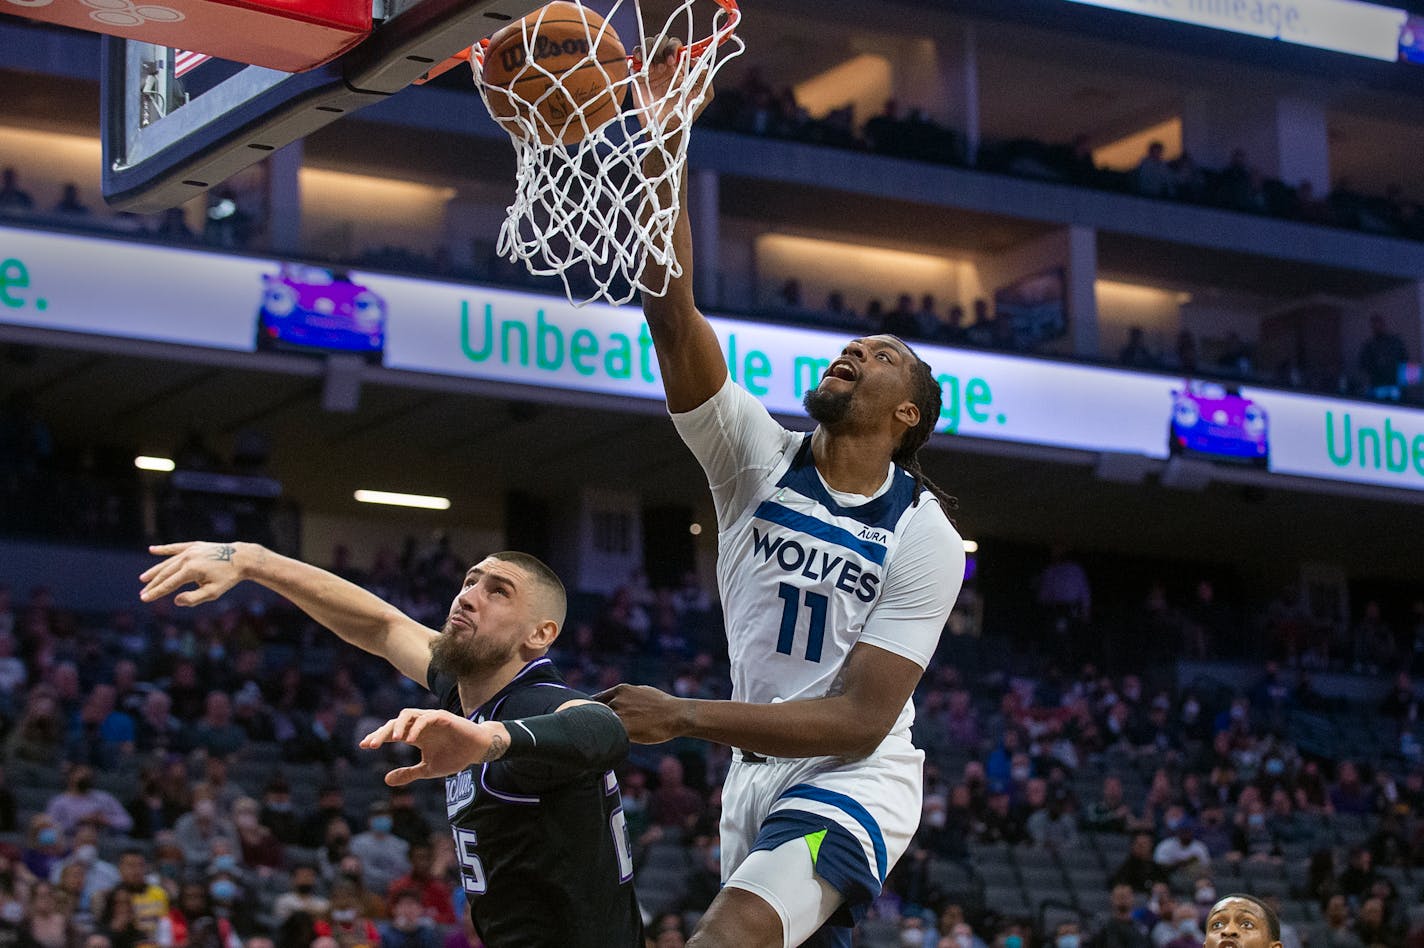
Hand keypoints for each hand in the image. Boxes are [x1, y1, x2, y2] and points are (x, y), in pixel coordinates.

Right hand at [139, 541, 251, 605]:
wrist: (241, 558)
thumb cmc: (228, 578)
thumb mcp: (213, 592)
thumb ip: (194, 598)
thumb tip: (175, 600)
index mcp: (191, 570)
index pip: (168, 584)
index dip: (156, 592)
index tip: (143, 599)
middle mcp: (188, 558)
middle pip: (165, 574)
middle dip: (153, 585)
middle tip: (143, 593)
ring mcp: (190, 550)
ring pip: (168, 562)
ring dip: (155, 571)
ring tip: (143, 579)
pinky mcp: (194, 545)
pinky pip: (176, 548)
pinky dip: (164, 549)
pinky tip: (152, 549)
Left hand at [360, 709, 508, 785]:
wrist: (477, 750)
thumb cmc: (454, 756)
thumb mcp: (427, 769)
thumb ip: (408, 773)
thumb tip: (386, 780)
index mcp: (415, 735)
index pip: (392, 732)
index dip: (377, 737)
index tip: (363, 745)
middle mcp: (420, 725)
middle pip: (395, 722)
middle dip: (381, 732)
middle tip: (370, 745)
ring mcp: (431, 719)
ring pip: (408, 714)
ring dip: (397, 725)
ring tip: (391, 739)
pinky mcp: (443, 717)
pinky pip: (427, 718)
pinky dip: (416, 727)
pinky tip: (409, 739)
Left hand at [593, 683, 689, 743]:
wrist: (676, 715)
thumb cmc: (662, 704)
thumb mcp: (642, 691)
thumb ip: (626, 695)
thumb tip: (618, 699)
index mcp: (621, 690)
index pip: (595, 699)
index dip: (590, 710)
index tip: (586, 718)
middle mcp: (617, 700)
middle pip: (594, 712)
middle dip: (591, 722)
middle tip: (586, 733)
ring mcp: (620, 714)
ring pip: (601, 725)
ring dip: (598, 733)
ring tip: (594, 743)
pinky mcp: (624, 729)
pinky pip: (610, 736)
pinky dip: (606, 741)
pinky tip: (605, 748)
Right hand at [633, 38, 714, 128]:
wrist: (666, 128)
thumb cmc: (685, 114)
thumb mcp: (702, 95)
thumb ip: (704, 76)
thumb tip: (696, 58)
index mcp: (680, 66)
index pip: (677, 46)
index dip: (675, 47)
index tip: (675, 59)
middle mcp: (666, 64)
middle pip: (663, 41)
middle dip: (664, 47)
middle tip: (667, 64)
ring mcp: (651, 68)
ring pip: (649, 44)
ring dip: (652, 50)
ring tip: (656, 68)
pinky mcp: (639, 75)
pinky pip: (636, 56)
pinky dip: (637, 53)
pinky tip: (641, 62)